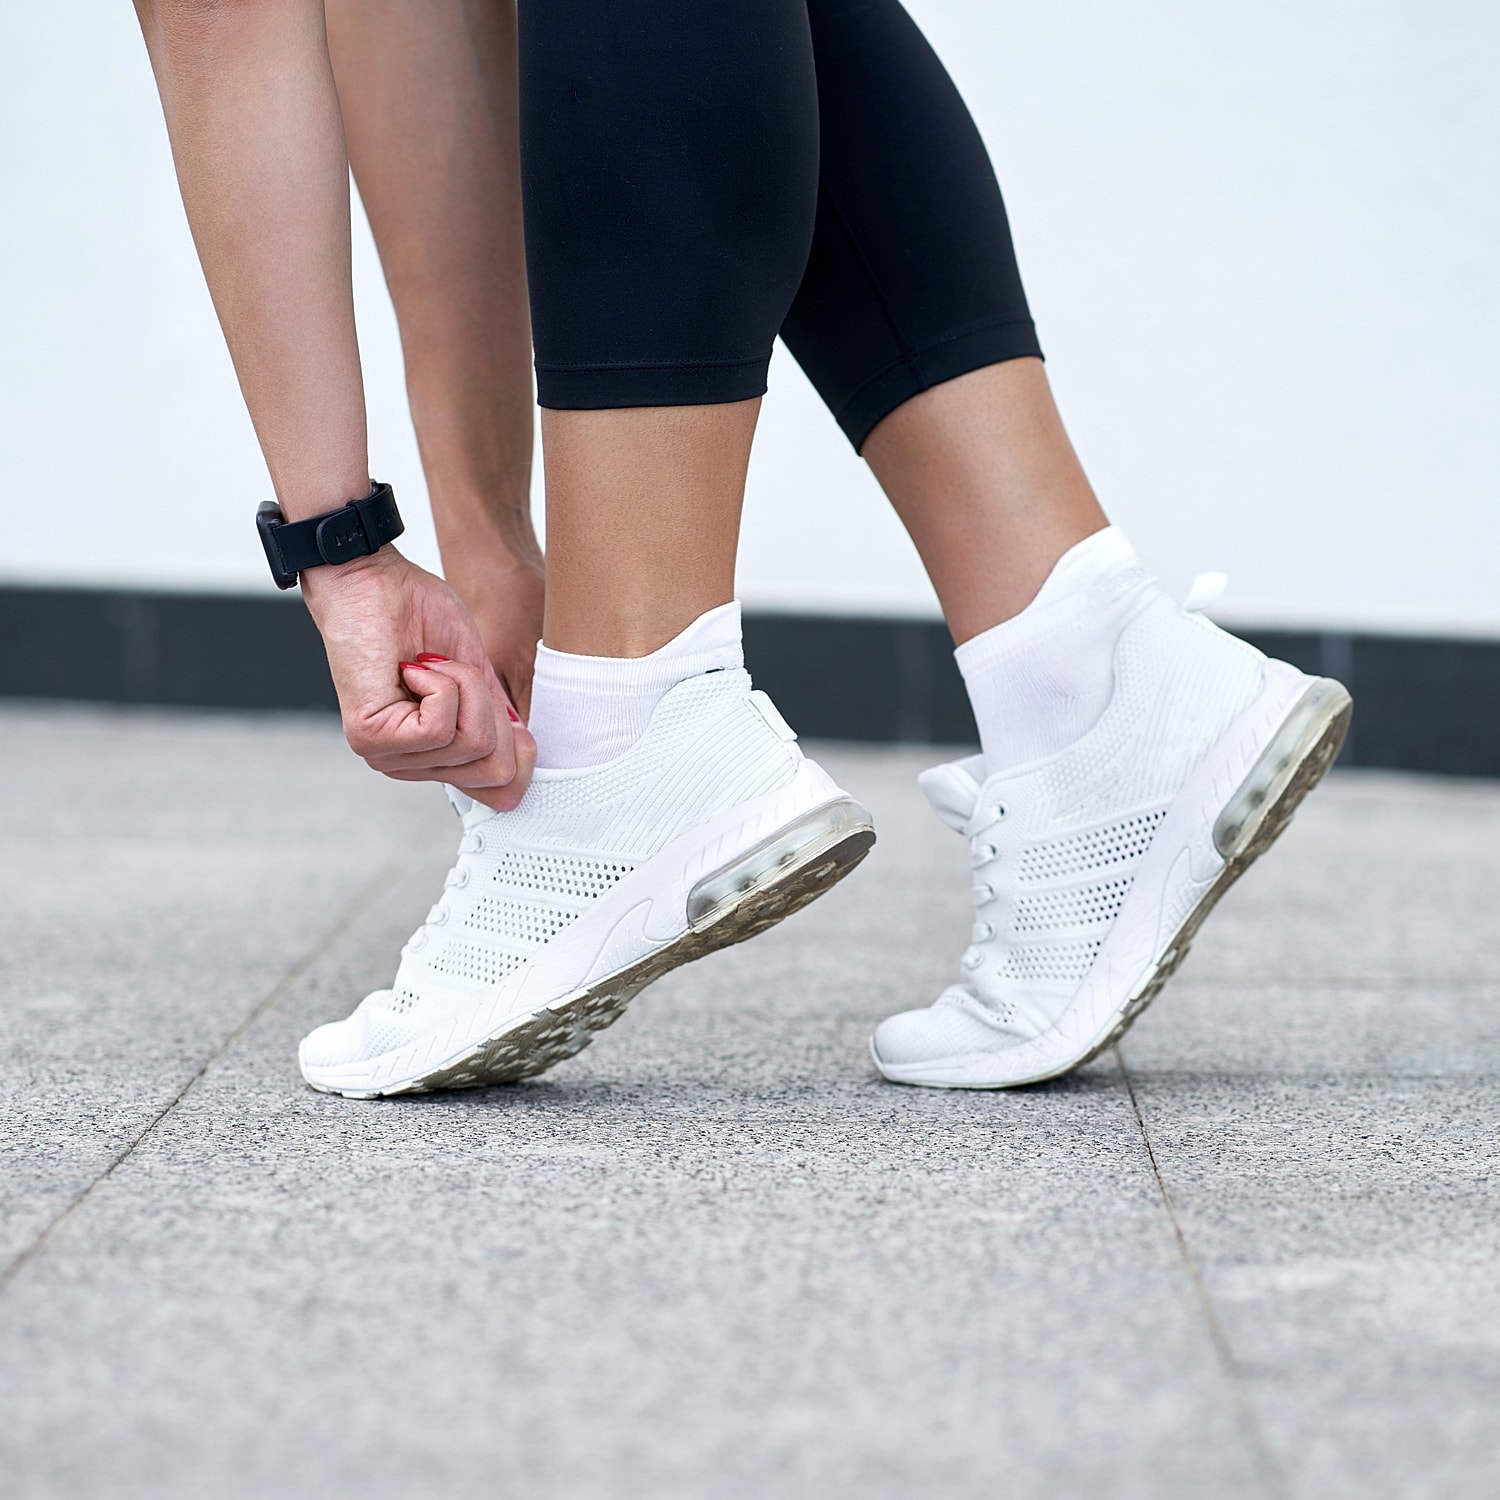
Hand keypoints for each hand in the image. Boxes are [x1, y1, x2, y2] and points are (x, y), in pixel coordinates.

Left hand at [301, 547, 535, 809]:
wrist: (371, 578)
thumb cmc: (417, 613)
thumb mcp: (478, 675)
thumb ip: (499, 722)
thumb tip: (525, 761)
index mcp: (435, 755)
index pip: (499, 791)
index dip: (518, 749)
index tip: (501, 707)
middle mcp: (410, 764)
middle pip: (494, 769)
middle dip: (491, 709)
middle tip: (456, 674)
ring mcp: (388, 756)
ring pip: (471, 744)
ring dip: (462, 687)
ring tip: (429, 665)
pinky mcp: (371, 739)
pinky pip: (438, 728)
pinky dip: (439, 685)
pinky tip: (411, 668)